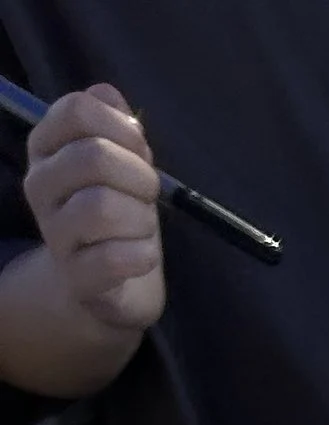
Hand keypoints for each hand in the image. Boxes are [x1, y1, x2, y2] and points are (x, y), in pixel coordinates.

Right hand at [22, 83, 161, 339]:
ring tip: (143, 226)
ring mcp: (53, 232)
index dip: (122, 126)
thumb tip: (109, 96)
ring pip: (102, 207)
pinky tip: (143, 255)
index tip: (140, 150)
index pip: (77, 110)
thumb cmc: (116, 213)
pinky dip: (142, 255)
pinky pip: (113, 258)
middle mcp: (39, 184)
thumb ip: (115, 124)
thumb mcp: (119, 161)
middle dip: (139, 174)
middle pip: (94, 157)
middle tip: (149, 194)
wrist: (106, 285)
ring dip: (141, 216)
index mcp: (46, 146)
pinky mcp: (76, 277)